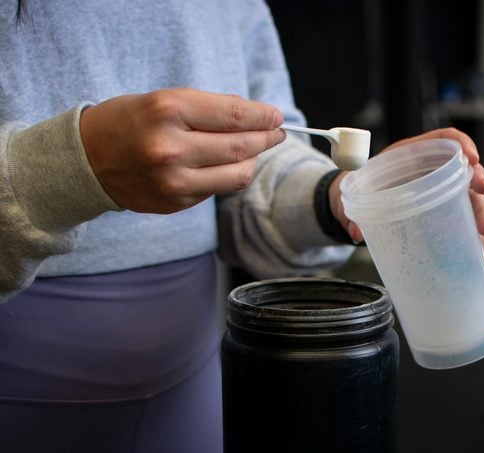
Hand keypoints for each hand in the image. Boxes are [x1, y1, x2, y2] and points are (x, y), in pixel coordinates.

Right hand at [80, 88, 284, 213]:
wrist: (86, 160)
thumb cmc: (129, 122)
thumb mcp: (164, 100)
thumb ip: (210, 109)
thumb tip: (257, 117)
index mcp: (168, 110)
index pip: (235, 115)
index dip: (263, 116)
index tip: (275, 116)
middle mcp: (171, 148)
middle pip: (241, 146)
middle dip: (266, 138)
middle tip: (276, 132)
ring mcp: (173, 180)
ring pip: (237, 174)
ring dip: (253, 160)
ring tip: (254, 148)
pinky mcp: (175, 202)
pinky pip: (218, 188)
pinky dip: (229, 174)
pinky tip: (225, 163)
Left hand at [329, 127, 483, 265]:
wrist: (356, 201)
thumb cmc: (358, 187)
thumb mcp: (352, 191)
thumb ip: (352, 208)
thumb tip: (356, 232)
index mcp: (413, 154)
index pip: (446, 139)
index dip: (462, 144)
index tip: (472, 158)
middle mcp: (433, 171)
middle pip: (466, 174)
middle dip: (479, 192)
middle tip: (481, 207)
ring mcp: (442, 193)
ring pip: (471, 201)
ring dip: (482, 217)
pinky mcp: (444, 215)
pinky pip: (465, 226)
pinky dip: (477, 242)